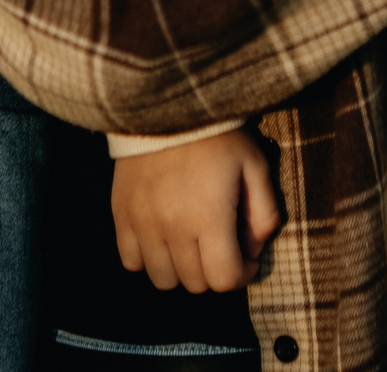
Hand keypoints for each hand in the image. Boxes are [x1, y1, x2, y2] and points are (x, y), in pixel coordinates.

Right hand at [109, 127, 284, 293]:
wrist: (168, 103)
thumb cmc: (218, 134)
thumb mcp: (255, 165)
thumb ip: (265, 213)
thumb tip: (253, 251)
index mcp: (209, 215)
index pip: (224, 279)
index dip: (242, 275)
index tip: (247, 257)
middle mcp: (172, 226)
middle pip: (195, 283)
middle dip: (214, 272)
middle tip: (220, 245)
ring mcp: (142, 222)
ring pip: (162, 279)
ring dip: (181, 270)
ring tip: (191, 244)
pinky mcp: (121, 213)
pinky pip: (130, 261)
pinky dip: (148, 258)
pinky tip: (162, 237)